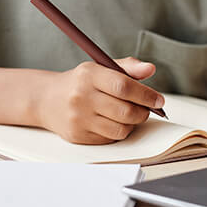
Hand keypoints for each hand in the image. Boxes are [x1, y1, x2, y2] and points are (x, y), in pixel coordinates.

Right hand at [35, 57, 163, 144]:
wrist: (47, 99)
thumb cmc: (81, 82)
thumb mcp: (100, 68)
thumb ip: (128, 68)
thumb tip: (150, 69)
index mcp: (89, 75)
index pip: (124, 86)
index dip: (146, 95)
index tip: (159, 100)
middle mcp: (81, 96)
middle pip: (125, 111)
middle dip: (143, 112)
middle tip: (147, 109)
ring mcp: (78, 118)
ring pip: (121, 128)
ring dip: (132, 124)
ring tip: (130, 115)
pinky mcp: (78, 136)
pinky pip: (110, 139)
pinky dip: (118, 132)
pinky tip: (113, 122)